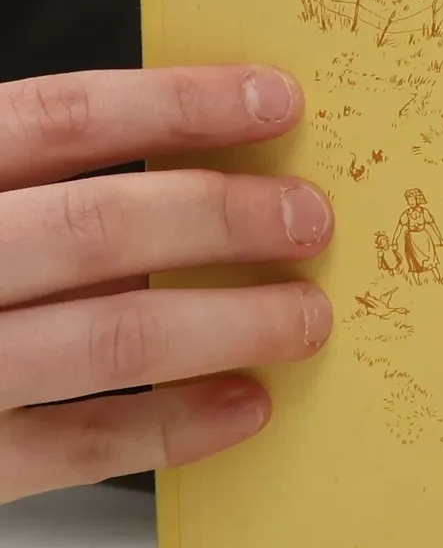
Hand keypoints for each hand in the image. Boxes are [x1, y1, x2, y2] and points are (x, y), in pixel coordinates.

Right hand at [0, 67, 332, 501]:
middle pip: (98, 228)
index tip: (273, 100)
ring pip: (105, 338)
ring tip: (303, 316)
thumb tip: (173, 154)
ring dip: (226, 324)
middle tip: (308, 218)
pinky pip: (70, 447)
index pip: (56, 118)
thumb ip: (16, 175)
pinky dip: (168, 428)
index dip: (176, 105)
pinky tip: (240, 407)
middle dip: (222, 219)